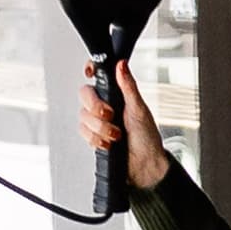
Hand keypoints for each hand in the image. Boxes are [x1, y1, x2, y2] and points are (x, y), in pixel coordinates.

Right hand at [77, 58, 171, 190]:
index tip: (90, 73)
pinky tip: (109, 144)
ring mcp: (98, 121)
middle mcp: (106, 105)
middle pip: (85, 94)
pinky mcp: (93, 136)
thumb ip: (128, 86)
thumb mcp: (139, 109)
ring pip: (83, 115)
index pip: (99, 75)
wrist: (144, 165)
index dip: (91, 70)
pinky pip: (83, 132)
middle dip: (96, 107)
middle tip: (110, 115)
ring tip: (117, 135)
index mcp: (118, 94)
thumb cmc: (147, 137)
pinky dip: (96, 139)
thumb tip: (121, 64)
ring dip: (101, 128)